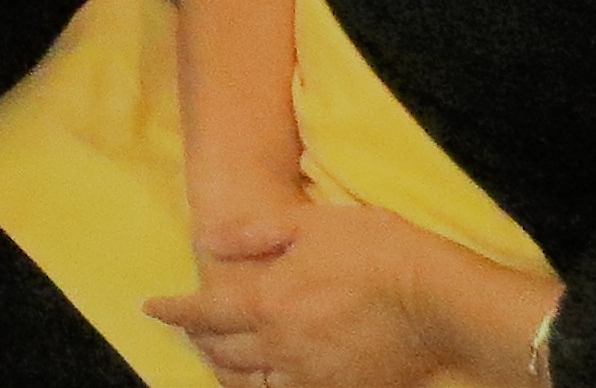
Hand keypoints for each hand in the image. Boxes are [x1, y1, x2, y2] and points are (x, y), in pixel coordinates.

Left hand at [147, 207, 441, 387]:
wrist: (444, 306)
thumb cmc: (380, 253)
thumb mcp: (313, 223)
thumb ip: (255, 232)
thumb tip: (208, 241)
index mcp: (266, 302)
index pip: (203, 313)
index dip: (173, 310)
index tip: (151, 307)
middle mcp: (280, 347)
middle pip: (222, 352)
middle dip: (199, 339)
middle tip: (191, 328)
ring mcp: (311, 377)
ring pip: (252, 383)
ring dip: (228, 370)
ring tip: (221, 358)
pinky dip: (266, 387)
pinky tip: (268, 379)